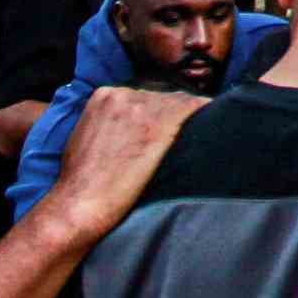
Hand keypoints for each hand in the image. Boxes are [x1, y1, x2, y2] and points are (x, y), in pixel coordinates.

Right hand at [43, 81, 201, 226]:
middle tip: (187, 137)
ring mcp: (143, 107)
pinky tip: (217, 126)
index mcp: (105, 96)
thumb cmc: (81, 182)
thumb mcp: (87, 139)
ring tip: (204, 136)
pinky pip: (194, 108)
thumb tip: (130, 130)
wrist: (80, 203)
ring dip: (190, 121)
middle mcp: (124, 94)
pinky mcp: (160, 124)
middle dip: (174, 117)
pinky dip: (206, 116)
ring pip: (181, 103)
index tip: (169, 130)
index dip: (160, 113)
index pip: (145, 96)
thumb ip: (109, 125)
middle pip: (164, 97)